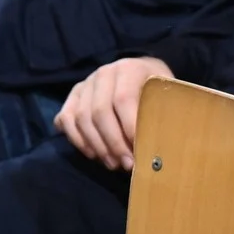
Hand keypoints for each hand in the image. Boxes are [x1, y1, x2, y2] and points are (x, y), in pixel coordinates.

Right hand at [54, 57, 173, 169]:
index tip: (139, 151)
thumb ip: (166, 109)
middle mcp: (103, 73)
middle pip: (100, 111)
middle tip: (126, 164)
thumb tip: (167, 141)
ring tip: (113, 163)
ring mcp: (85, 84)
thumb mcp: (167, 92)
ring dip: (97, 146)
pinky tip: (93, 155)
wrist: (140, 72)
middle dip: (113, 143)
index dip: (129, 127)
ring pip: (81, 118)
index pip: (123, 99)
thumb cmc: (156, 88)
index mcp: (129, 69)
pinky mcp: (73, 96)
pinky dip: (77, 140)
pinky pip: (66, 119)